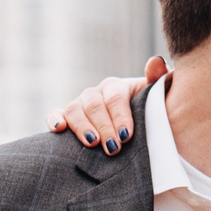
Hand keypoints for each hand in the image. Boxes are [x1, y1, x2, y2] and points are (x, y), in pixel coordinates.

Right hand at [47, 58, 166, 151]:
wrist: (132, 126)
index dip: (120, 116)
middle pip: (94, 105)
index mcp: (115, 87)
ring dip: (82, 127)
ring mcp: (79, 105)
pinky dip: (54, 120)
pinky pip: (55, 115)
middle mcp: (95, 93)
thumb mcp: (153, 99)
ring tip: (93, 144)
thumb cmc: (144, 113)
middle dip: (104, 127)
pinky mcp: (66, 118)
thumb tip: (156, 62)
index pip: (115, 97)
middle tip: (114, 148)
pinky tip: (59, 129)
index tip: (126, 135)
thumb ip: (156, 81)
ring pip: (74, 110)